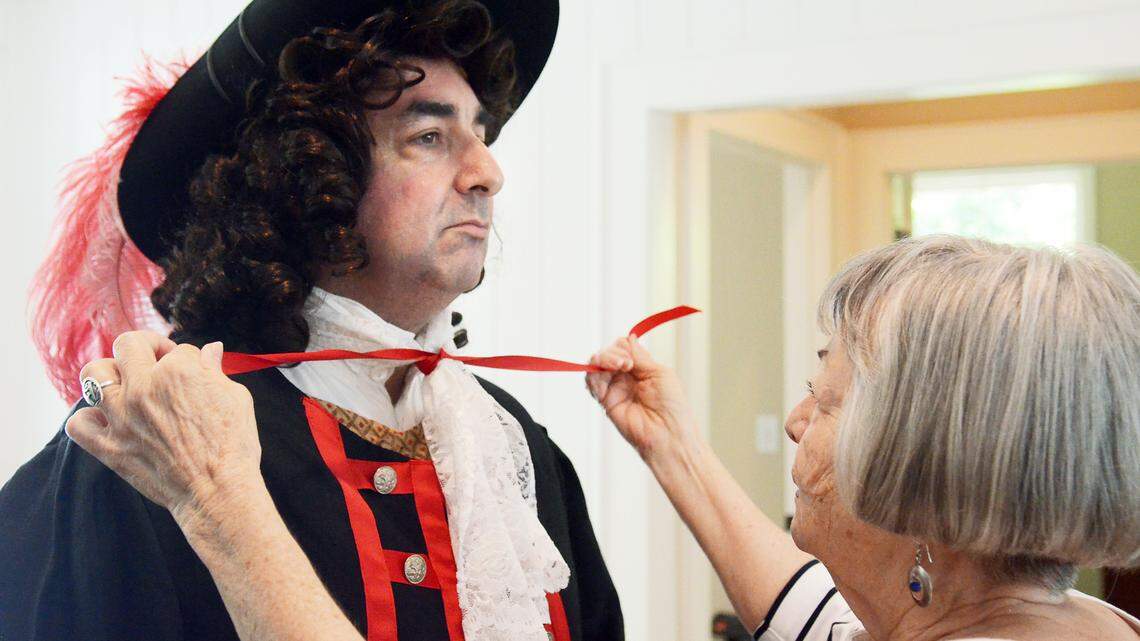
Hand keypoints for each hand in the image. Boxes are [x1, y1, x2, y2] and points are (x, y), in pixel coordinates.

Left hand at [65, 332, 262, 524]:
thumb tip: (211, 350)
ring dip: (110, 373)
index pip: (178, 350)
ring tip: (126, 384)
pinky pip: (78, 423)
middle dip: (146, 347)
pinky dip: (88, 419)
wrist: (218, 492)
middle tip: (159, 362)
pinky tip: (108, 420)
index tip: (195, 375)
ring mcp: (121, 417)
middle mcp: (143, 388)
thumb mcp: (236, 398)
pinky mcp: (109, 446)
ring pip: (94, 373)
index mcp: (177, 371)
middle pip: (128, 344)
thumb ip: (215, 370)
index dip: (189, 360)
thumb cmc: (233, 446)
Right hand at [585, 336, 699, 460]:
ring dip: (603, 361)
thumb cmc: (672, 406)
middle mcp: (626, 377)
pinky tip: (606, 382)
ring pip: (596, 365)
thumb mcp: (659, 373)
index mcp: (641, 368)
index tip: (631, 358)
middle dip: (612, 353)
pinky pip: (591, 383)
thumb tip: (628, 338)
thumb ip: (639, 357)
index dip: (623, 348)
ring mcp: (615, 389)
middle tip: (625, 364)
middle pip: (607, 354)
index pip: (622, 348)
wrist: (668, 434)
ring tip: (618, 367)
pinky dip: (594, 377)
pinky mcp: (606, 402)